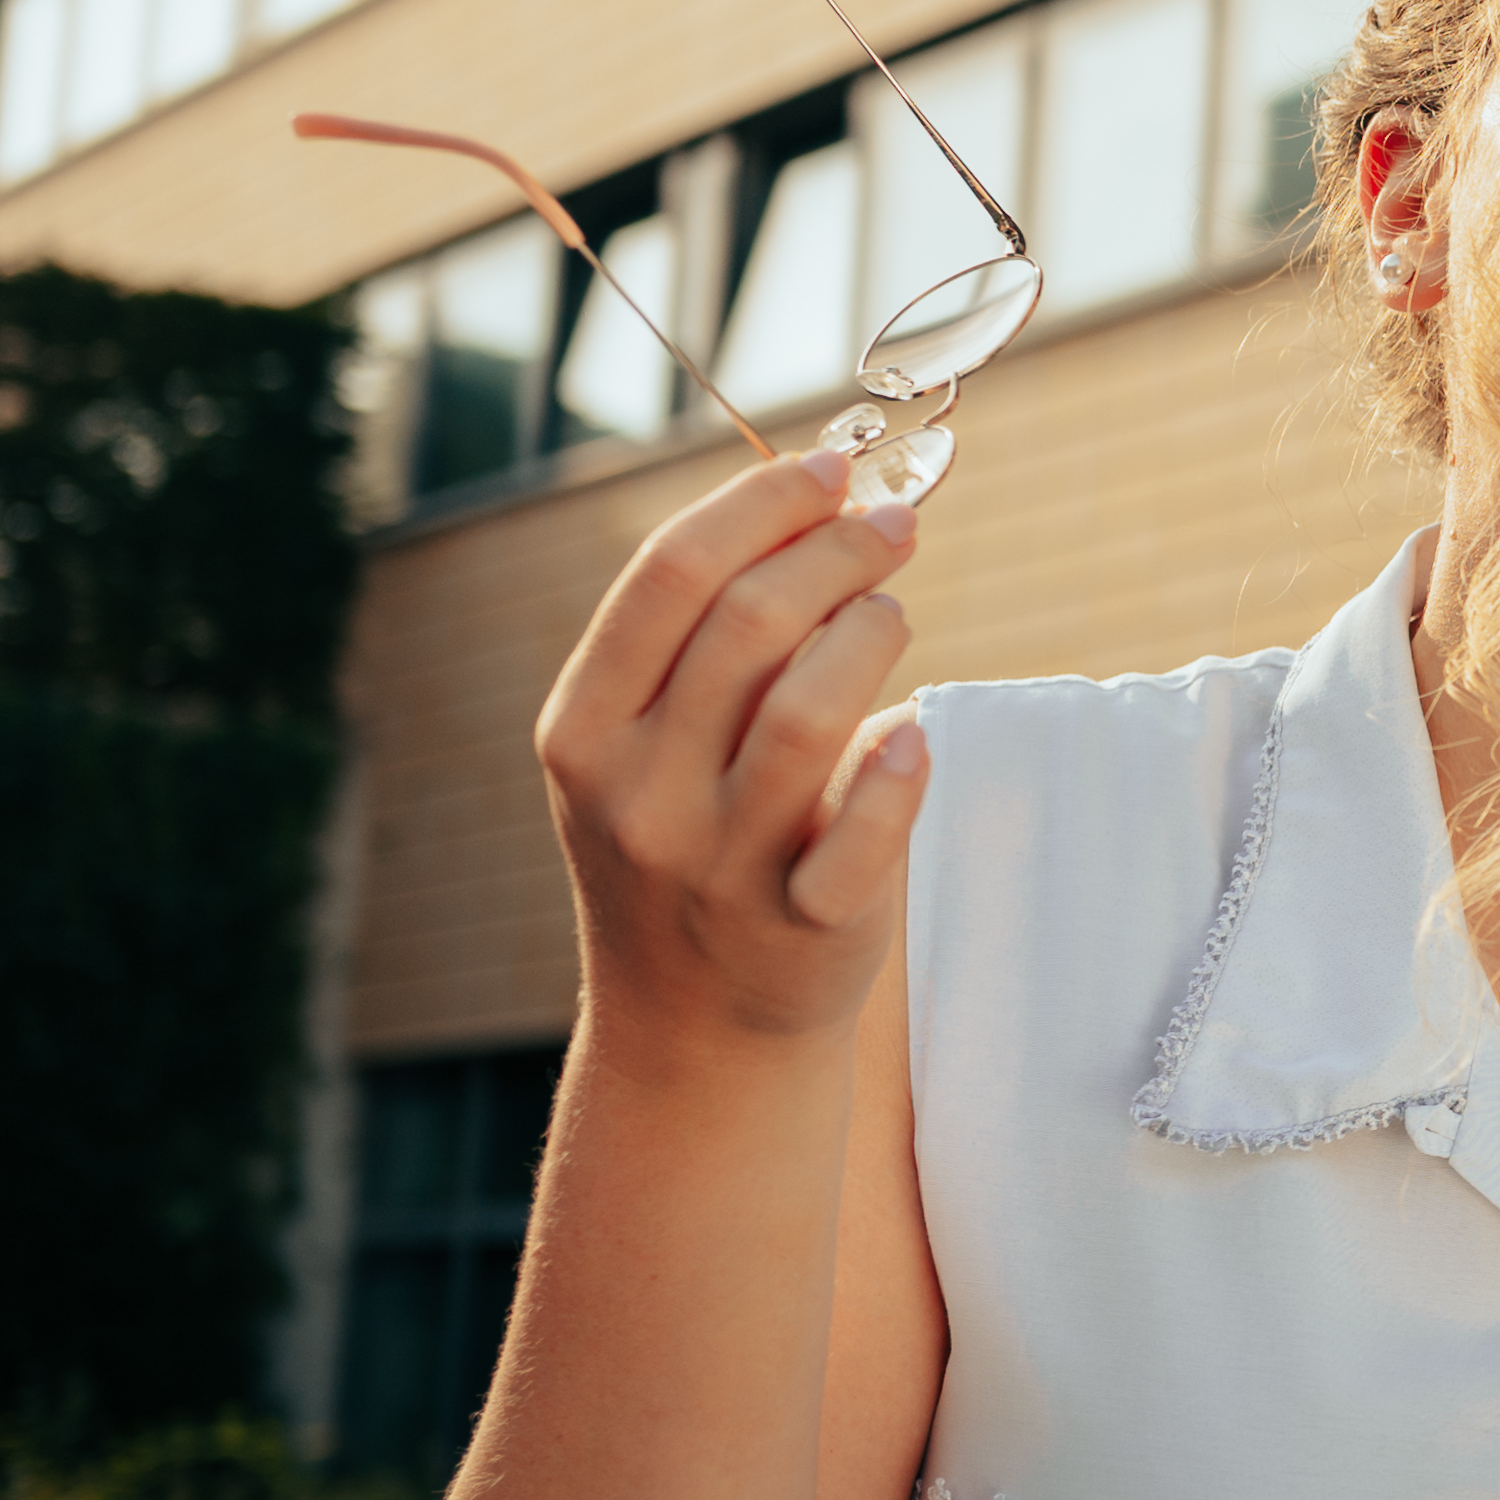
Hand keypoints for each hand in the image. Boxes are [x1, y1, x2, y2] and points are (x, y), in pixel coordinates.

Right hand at [536, 446, 929, 1044]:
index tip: (833, 467)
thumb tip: (818, 496)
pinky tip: (915, 728)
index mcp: (584, 728)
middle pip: (747, 623)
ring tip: (894, 610)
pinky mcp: (800, 929)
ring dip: (870, 632)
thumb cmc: (689, 849)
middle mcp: (636, 793)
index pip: (670, 573)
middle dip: (837, 549)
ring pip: (806, 709)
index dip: (762, 503)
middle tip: (895, 524)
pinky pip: (859, 834)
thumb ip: (706, 645)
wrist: (690, 1033)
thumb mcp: (649, 751)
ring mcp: (714, 866)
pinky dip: (897, 770)